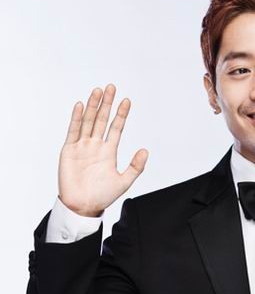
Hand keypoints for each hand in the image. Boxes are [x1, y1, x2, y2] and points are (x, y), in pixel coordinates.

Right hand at [58, 84, 147, 216]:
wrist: (82, 206)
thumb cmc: (102, 196)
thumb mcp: (124, 182)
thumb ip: (135, 167)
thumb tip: (145, 151)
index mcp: (108, 152)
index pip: (116, 128)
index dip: (121, 115)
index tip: (127, 101)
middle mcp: (95, 146)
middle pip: (102, 120)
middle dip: (107, 104)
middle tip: (111, 87)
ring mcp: (82, 146)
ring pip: (88, 122)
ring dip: (93, 106)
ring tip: (98, 91)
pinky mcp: (69, 150)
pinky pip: (73, 131)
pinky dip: (77, 118)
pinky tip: (81, 105)